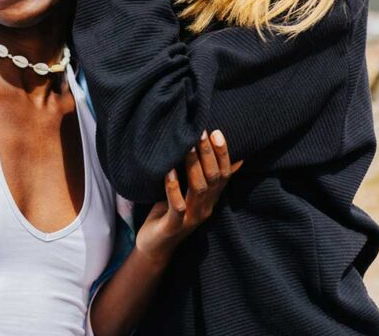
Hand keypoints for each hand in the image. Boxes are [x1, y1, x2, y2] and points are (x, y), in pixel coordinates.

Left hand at [135, 130, 242, 265]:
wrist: (154, 247)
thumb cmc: (169, 213)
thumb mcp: (188, 193)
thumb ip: (202, 177)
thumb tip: (223, 158)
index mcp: (210, 199)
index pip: (224, 174)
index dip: (223, 154)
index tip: (217, 132)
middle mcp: (205, 208)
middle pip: (213, 178)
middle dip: (209, 153)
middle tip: (201, 131)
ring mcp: (190, 217)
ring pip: (198, 189)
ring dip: (194, 165)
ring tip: (187, 145)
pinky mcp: (174, 226)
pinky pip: (177, 206)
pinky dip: (173, 187)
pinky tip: (169, 171)